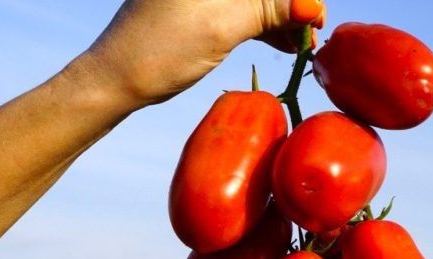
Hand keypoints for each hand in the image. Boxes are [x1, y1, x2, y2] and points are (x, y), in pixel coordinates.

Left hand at [77, 0, 325, 110]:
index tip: (316, 16)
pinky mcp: (198, 4)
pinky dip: (263, 22)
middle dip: (291, 3)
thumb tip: (312, 5)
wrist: (117, 78)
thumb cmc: (162, 49)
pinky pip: (241, 6)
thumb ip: (270, 9)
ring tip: (304, 41)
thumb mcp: (223, 26)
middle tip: (313, 30)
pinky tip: (285, 41)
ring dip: (280, 14)